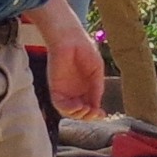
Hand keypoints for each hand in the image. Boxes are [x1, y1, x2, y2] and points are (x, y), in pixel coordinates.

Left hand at [31, 0, 107, 115]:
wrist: (70, 40)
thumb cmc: (85, 50)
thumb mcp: (97, 70)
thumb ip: (97, 88)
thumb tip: (97, 104)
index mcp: (87, 88)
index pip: (91, 106)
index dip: (96, 113)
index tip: (102, 114)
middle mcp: (75, 92)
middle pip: (80, 113)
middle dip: (88, 116)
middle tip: (94, 113)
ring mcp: (65, 91)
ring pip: (70, 112)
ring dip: (78, 115)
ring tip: (85, 109)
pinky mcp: (55, 89)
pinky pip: (59, 105)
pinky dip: (68, 109)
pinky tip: (78, 106)